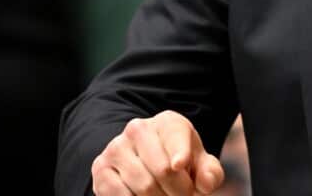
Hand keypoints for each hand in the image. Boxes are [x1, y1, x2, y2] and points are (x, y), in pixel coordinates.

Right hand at [91, 110, 224, 195]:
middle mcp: (139, 129)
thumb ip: (210, 173)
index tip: (179, 165)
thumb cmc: (179, 165)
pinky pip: (118, 194)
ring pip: (143, 186)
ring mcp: (117, 147)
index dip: (180, 154)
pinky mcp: (100, 168)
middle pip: (163, 170)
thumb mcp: (200, 165)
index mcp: (168, 123)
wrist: (145, 164)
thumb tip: (205, 183)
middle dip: (179, 193)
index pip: (175, 137)